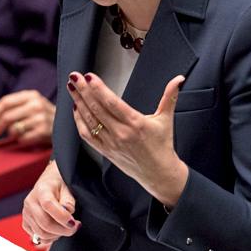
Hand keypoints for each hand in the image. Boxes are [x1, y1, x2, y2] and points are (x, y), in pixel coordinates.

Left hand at [0, 90, 54, 145]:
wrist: (66, 125)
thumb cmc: (43, 116)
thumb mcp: (32, 105)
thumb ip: (14, 107)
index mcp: (31, 95)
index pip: (6, 101)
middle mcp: (36, 104)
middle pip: (8, 116)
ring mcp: (41, 117)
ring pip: (14, 128)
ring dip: (12, 133)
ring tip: (17, 133)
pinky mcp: (43, 130)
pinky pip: (22, 138)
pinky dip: (21, 139)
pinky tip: (27, 137)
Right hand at [22, 160, 78, 247]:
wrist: (48, 184)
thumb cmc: (59, 186)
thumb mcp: (67, 188)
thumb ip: (68, 201)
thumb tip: (67, 213)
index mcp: (41, 190)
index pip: (48, 205)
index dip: (62, 217)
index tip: (74, 222)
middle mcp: (30, 202)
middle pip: (45, 223)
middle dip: (63, 230)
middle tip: (76, 227)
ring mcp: (26, 214)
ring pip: (42, 233)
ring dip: (58, 235)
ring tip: (67, 228)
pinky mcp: (26, 223)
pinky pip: (38, 237)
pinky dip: (50, 238)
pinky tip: (58, 230)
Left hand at [66, 72, 187, 207]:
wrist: (159, 174)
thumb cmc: (162, 146)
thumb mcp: (166, 119)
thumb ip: (170, 96)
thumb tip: (179, 79)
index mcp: (135, 123)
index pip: (112, 102)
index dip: (98, 88)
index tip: (89, 76)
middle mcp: (121, 133)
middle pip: (97, 109)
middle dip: (83, 91)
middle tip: (74, 77)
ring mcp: (111, 143)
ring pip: (89, 121)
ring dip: (78, 103)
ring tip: (71, 89)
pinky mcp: (105, 151)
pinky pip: (87, 136)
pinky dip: (79, 122)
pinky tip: (76, 109)